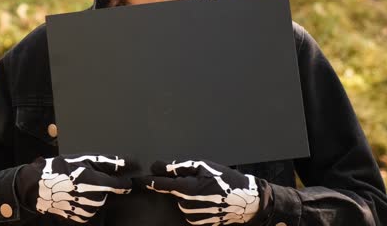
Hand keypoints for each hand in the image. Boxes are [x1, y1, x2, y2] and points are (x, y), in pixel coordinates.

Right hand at [16, 154, 132, 222]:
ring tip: (77, 186)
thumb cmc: (60, 170)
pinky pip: (90, 210)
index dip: (124, 181)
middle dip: (101, 185)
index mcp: (96, 183)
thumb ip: (108, 162)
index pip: (121, 185)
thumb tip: (126, 163)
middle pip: (107, 192)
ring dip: (93, 194)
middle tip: (84, 178)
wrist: (39, 187)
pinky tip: (74, 195)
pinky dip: (85, 203)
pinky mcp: (80, 217)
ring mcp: (87, 210)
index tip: (126, 180)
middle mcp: (94, 199)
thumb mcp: (84, 159)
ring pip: (99, 201)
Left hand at [138, 159, 265, 224]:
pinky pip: (190, 212)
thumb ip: (178, 167)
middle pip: (174, 192)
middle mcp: (187, 205)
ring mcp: (193, 217)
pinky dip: (196, 206)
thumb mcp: (204, 166)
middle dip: (181, 185)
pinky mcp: (198, 224)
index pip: (161, 185)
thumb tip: (157, 166)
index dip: (149, 181)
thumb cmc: (226, 180)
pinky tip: (209, 202)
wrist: (247, 201)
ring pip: (182, 202)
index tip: (138, 180)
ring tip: (208, 192)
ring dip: (189, 196)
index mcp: (188, 188)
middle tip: (200, 181)